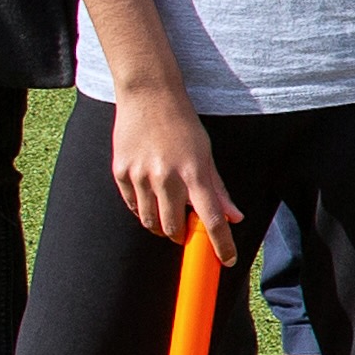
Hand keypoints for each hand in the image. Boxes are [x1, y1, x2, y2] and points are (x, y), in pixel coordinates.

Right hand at [106, 85, 235, 243]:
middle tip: (185, 229)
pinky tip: (149, 196)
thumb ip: (218, 189)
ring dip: (160, 225)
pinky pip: (131, 205)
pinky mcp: (121, 172)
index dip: (222, 244)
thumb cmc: (182, 124)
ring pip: (150, 221)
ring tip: (166, 211)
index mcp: (194, 172)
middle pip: (173, 228)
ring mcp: (140, 175)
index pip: (212, 219)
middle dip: (181, 236)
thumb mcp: (205, 154)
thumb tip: (234, 217)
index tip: (227, 259)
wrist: (149, 95)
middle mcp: (167, 176)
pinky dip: (141, 208)